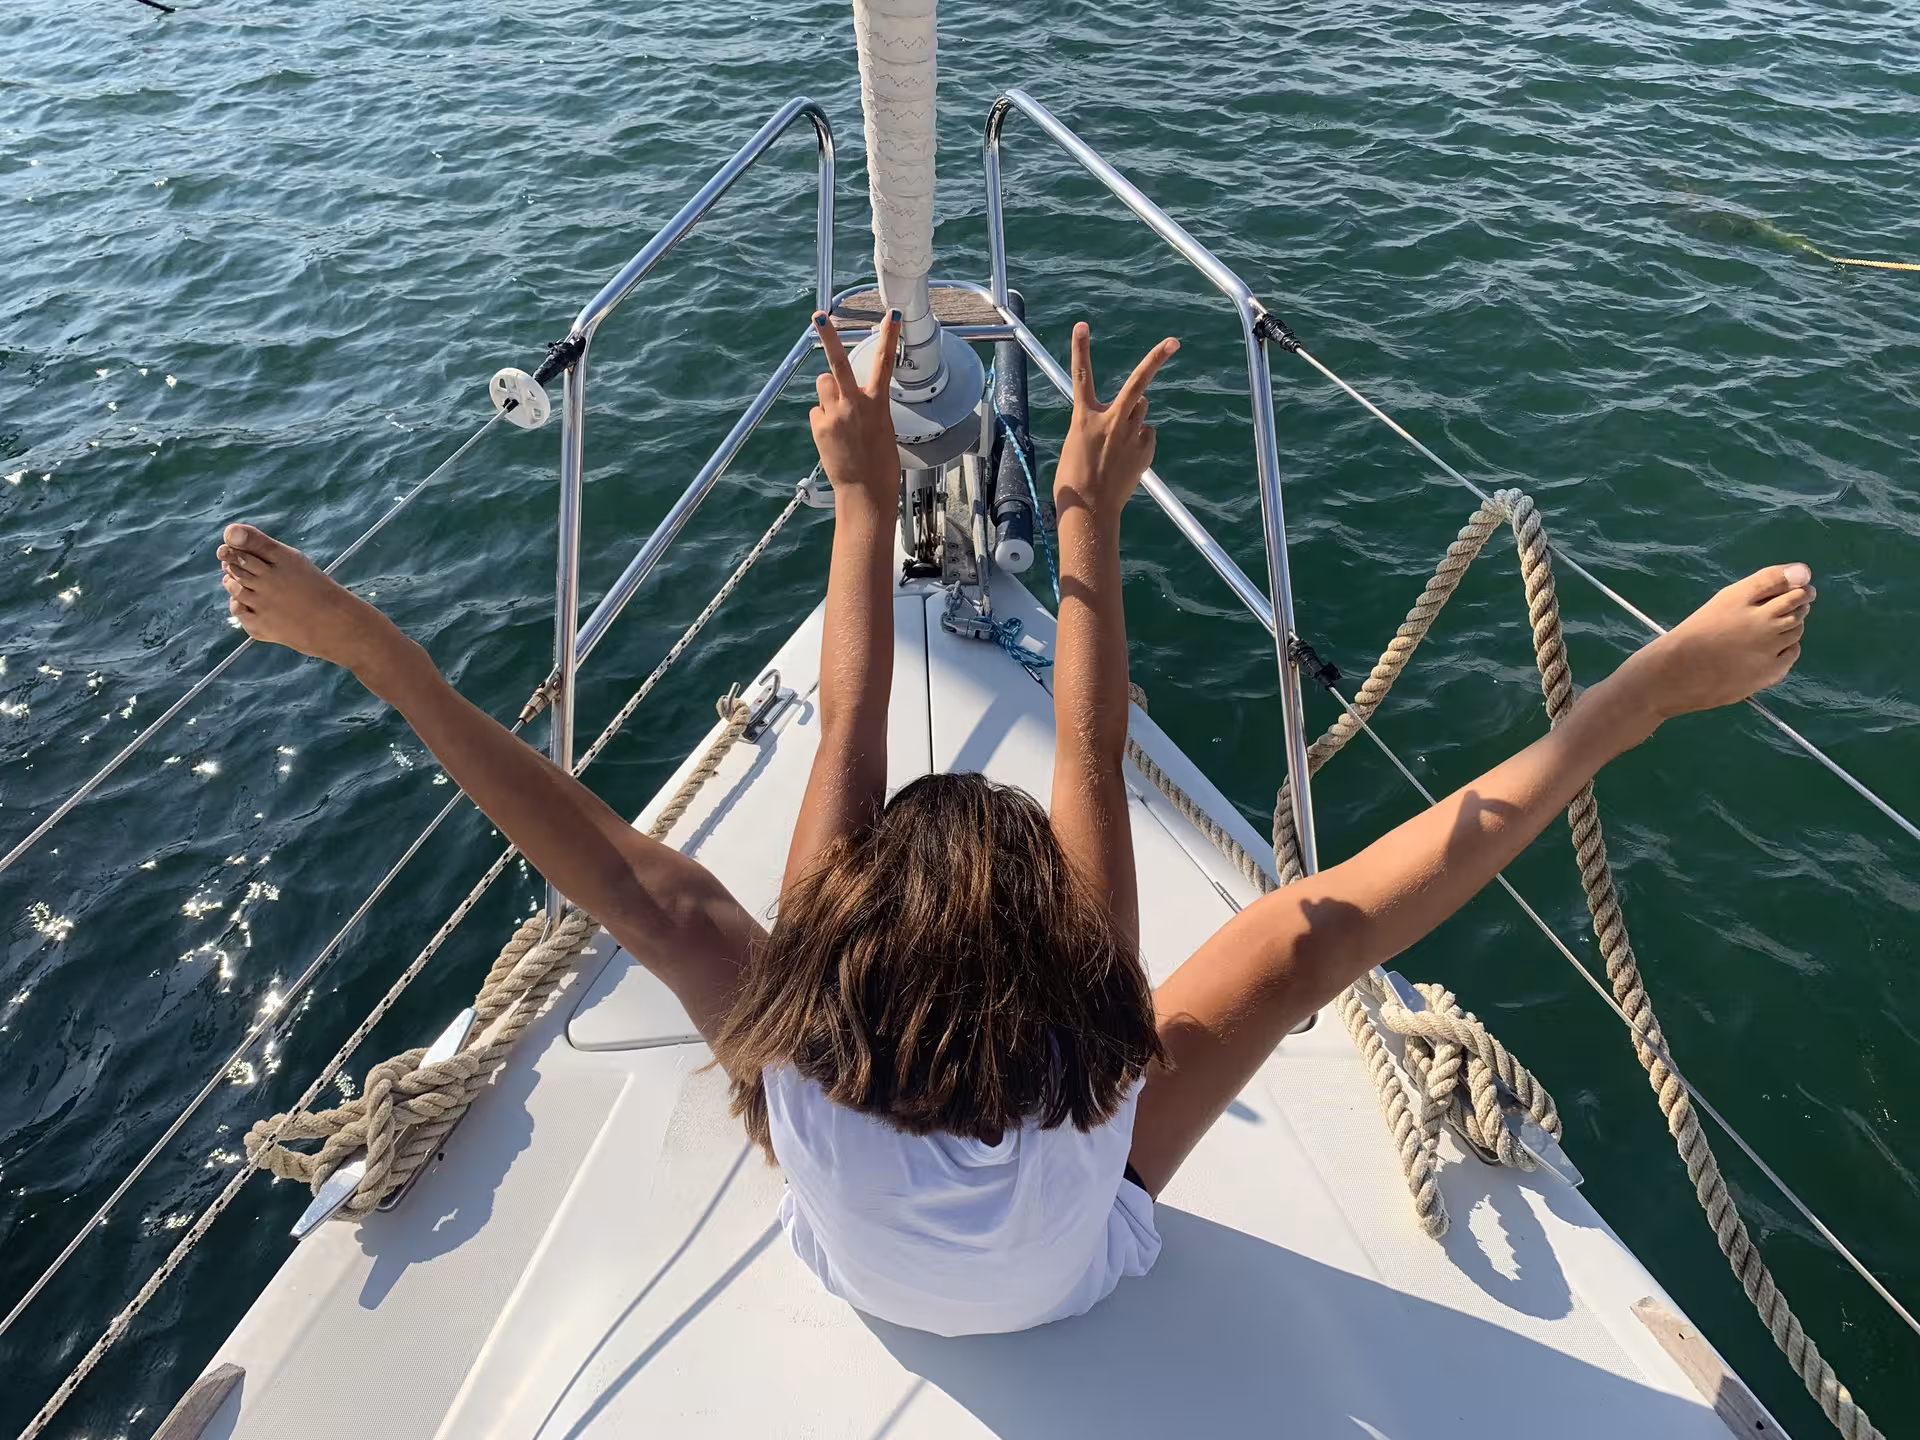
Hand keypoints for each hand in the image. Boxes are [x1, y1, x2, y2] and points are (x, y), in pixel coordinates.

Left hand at [216, 523, 406, 676]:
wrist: (334, 625)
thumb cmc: (313, 588)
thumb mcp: (292, 559)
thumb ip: (260, 545)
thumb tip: (227, 536)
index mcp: (282, 559)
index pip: (241, 546)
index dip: (233, 546)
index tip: (233, 549)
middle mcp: (270, 581)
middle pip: (235, 566)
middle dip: (234, 566)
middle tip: (251, 573)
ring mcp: (264, 606)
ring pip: (233, 588)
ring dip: (236, 585)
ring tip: (255, 588)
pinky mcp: (260, 627)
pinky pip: (238, 612)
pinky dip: (241, 607)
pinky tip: (256, 606)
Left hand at [809, 308, 901, 511]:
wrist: (865, 489)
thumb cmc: (879, 462)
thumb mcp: (881, 427)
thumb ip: (866, 405)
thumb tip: (846, 396)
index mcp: (877, 403)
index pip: (885, 363)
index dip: (889, 337)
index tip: (891, 315)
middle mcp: (854, 404)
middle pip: (839, 363)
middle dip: (828, 336)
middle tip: (819, 316)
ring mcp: (835, 414)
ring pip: (823, 384)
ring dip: (828, 393)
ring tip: (838, 414)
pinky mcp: (819, 426)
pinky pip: (817, 410)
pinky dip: (823, 419)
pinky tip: (833, 436)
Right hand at [1055, 322, 1179, 531]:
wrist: (1090, 511)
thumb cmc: (1075, 480)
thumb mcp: (1077, 444)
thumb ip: (1100, 423)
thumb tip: (1131, 413)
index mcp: (1084, 419)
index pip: (1081, 376)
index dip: (1081, 349)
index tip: (1082, 325)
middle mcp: (1111, 421)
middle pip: (1138, 383)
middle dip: (1157, 359)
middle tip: (1174, 342)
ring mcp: (1131, 435)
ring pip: (1141, 410)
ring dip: (1134, 416)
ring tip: (1118, 443)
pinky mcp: (1145, 449)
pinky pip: (1146, 434)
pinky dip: (1140, 441)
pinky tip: (1126, 460)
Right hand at [1610, 563, 1814, 724]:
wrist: (1673, 675)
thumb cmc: (1695, 636)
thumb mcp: (1723, 602)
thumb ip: (1761, 587)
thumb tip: (1805, 572)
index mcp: (1739, 597)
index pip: (1781, 578)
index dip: (1795, 578)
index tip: (1798, 583)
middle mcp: (1758, 619)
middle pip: (1797, 600)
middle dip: (1798, 601)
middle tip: (1780, 611)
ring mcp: (1767, 646)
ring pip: (1797, 627)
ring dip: (1789, 626)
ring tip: (1763, 634)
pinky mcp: (1770, 670)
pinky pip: (1793, 652)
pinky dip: (1785, 650)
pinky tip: (1765, 652)